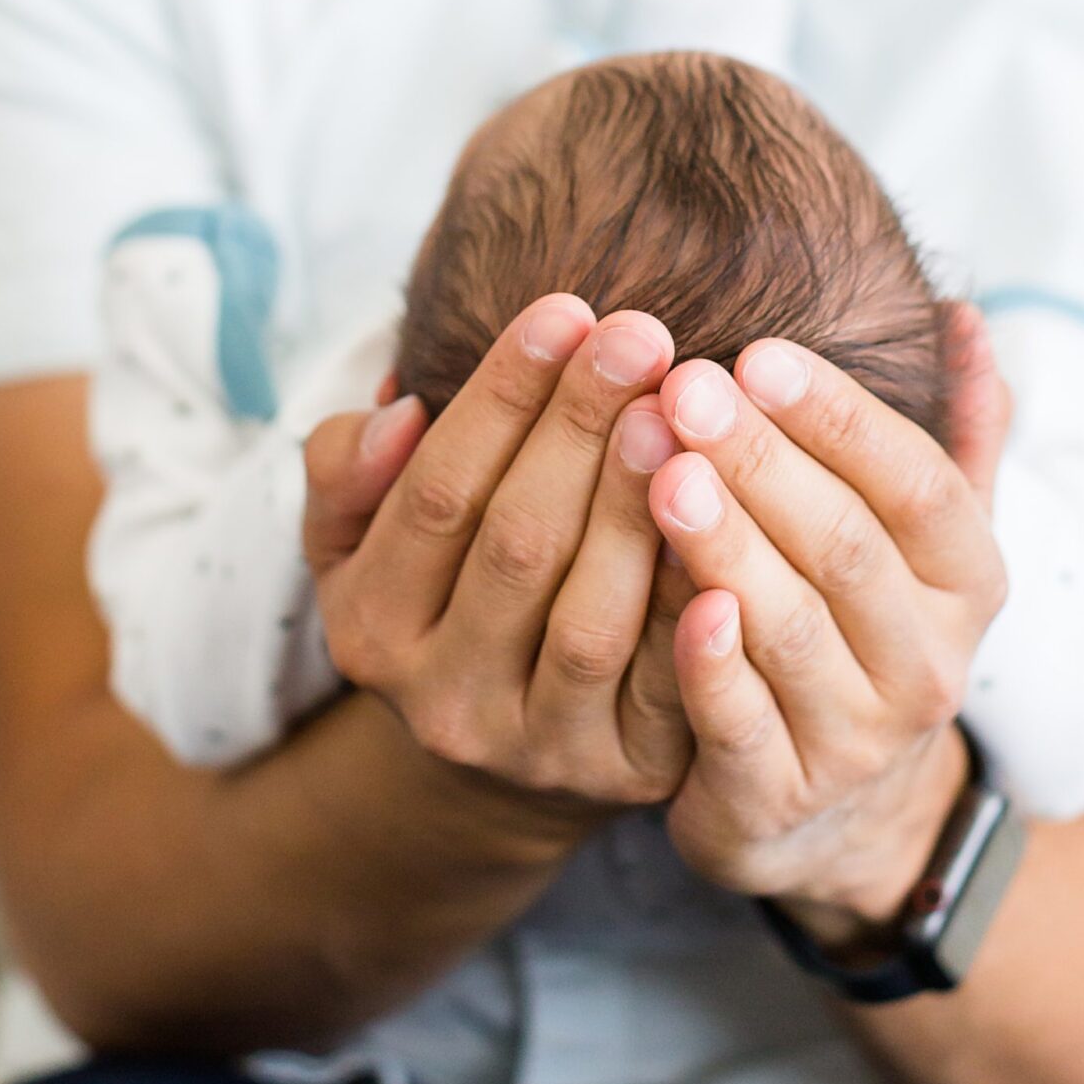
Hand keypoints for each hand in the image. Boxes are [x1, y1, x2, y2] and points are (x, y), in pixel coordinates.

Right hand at [302, 296, 697, 823]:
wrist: (519, 747)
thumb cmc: (450, 593)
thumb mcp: (363, 542)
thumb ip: (350, 471)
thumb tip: (398, 410)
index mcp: (371, 630)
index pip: (437, 494)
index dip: (501, 398)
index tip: (564, 310)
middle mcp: (443, 702)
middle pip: (516, 545)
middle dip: (579, 429)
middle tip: (640, 334)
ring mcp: (538, 749)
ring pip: (591, 616)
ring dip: (638, 505)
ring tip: (682, 408)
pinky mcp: (629, 773)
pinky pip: (673, 683)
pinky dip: (699, 602)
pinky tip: (733, 516)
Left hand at [648, 306, 1010, 938]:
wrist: (836, 815)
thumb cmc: (866, 634)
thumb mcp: (929, 543)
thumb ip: (954, 433)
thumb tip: (969, 316)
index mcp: (967, 580)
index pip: (916, 482)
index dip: (840, 418)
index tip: (757, 354)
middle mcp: (927, 661)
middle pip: (846, 546)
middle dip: (762, 461)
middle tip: (682, 389)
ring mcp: (857, 738)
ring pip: (791, 628)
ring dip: (727, 546)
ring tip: (660, 472)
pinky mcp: (779, 796)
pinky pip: (742, 725)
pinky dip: (712, 667)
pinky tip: (679, 605)